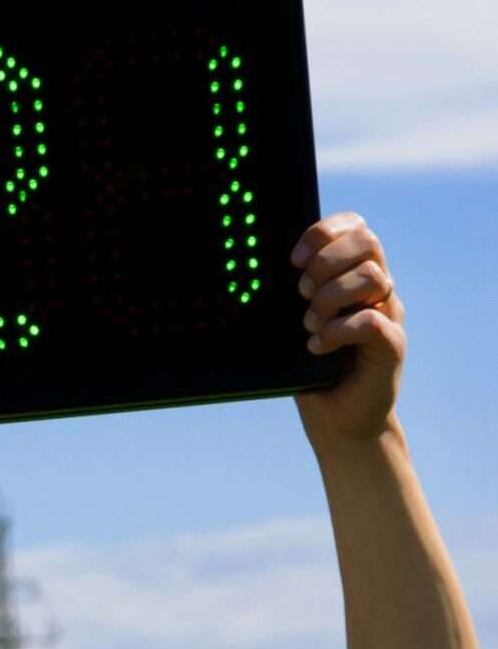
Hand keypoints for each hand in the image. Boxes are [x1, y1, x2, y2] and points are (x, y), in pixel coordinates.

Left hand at [290, 212, 406, 447]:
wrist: (339, 420)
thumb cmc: (314, 370)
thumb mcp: (295, 324)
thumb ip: (292, 294)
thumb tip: (255, 272)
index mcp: (355, 275)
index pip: (354, 227)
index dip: (323, 232)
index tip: (293, 259)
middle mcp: (377, 290)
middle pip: (367, 242)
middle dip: (326, 260)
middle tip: (302, 292)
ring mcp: (389, 316)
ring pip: (372, 276)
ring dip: (331, 297)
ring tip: (309, 325)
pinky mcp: (392, 345)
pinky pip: (372, 320)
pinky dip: (337, 331)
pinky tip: (317, 346)